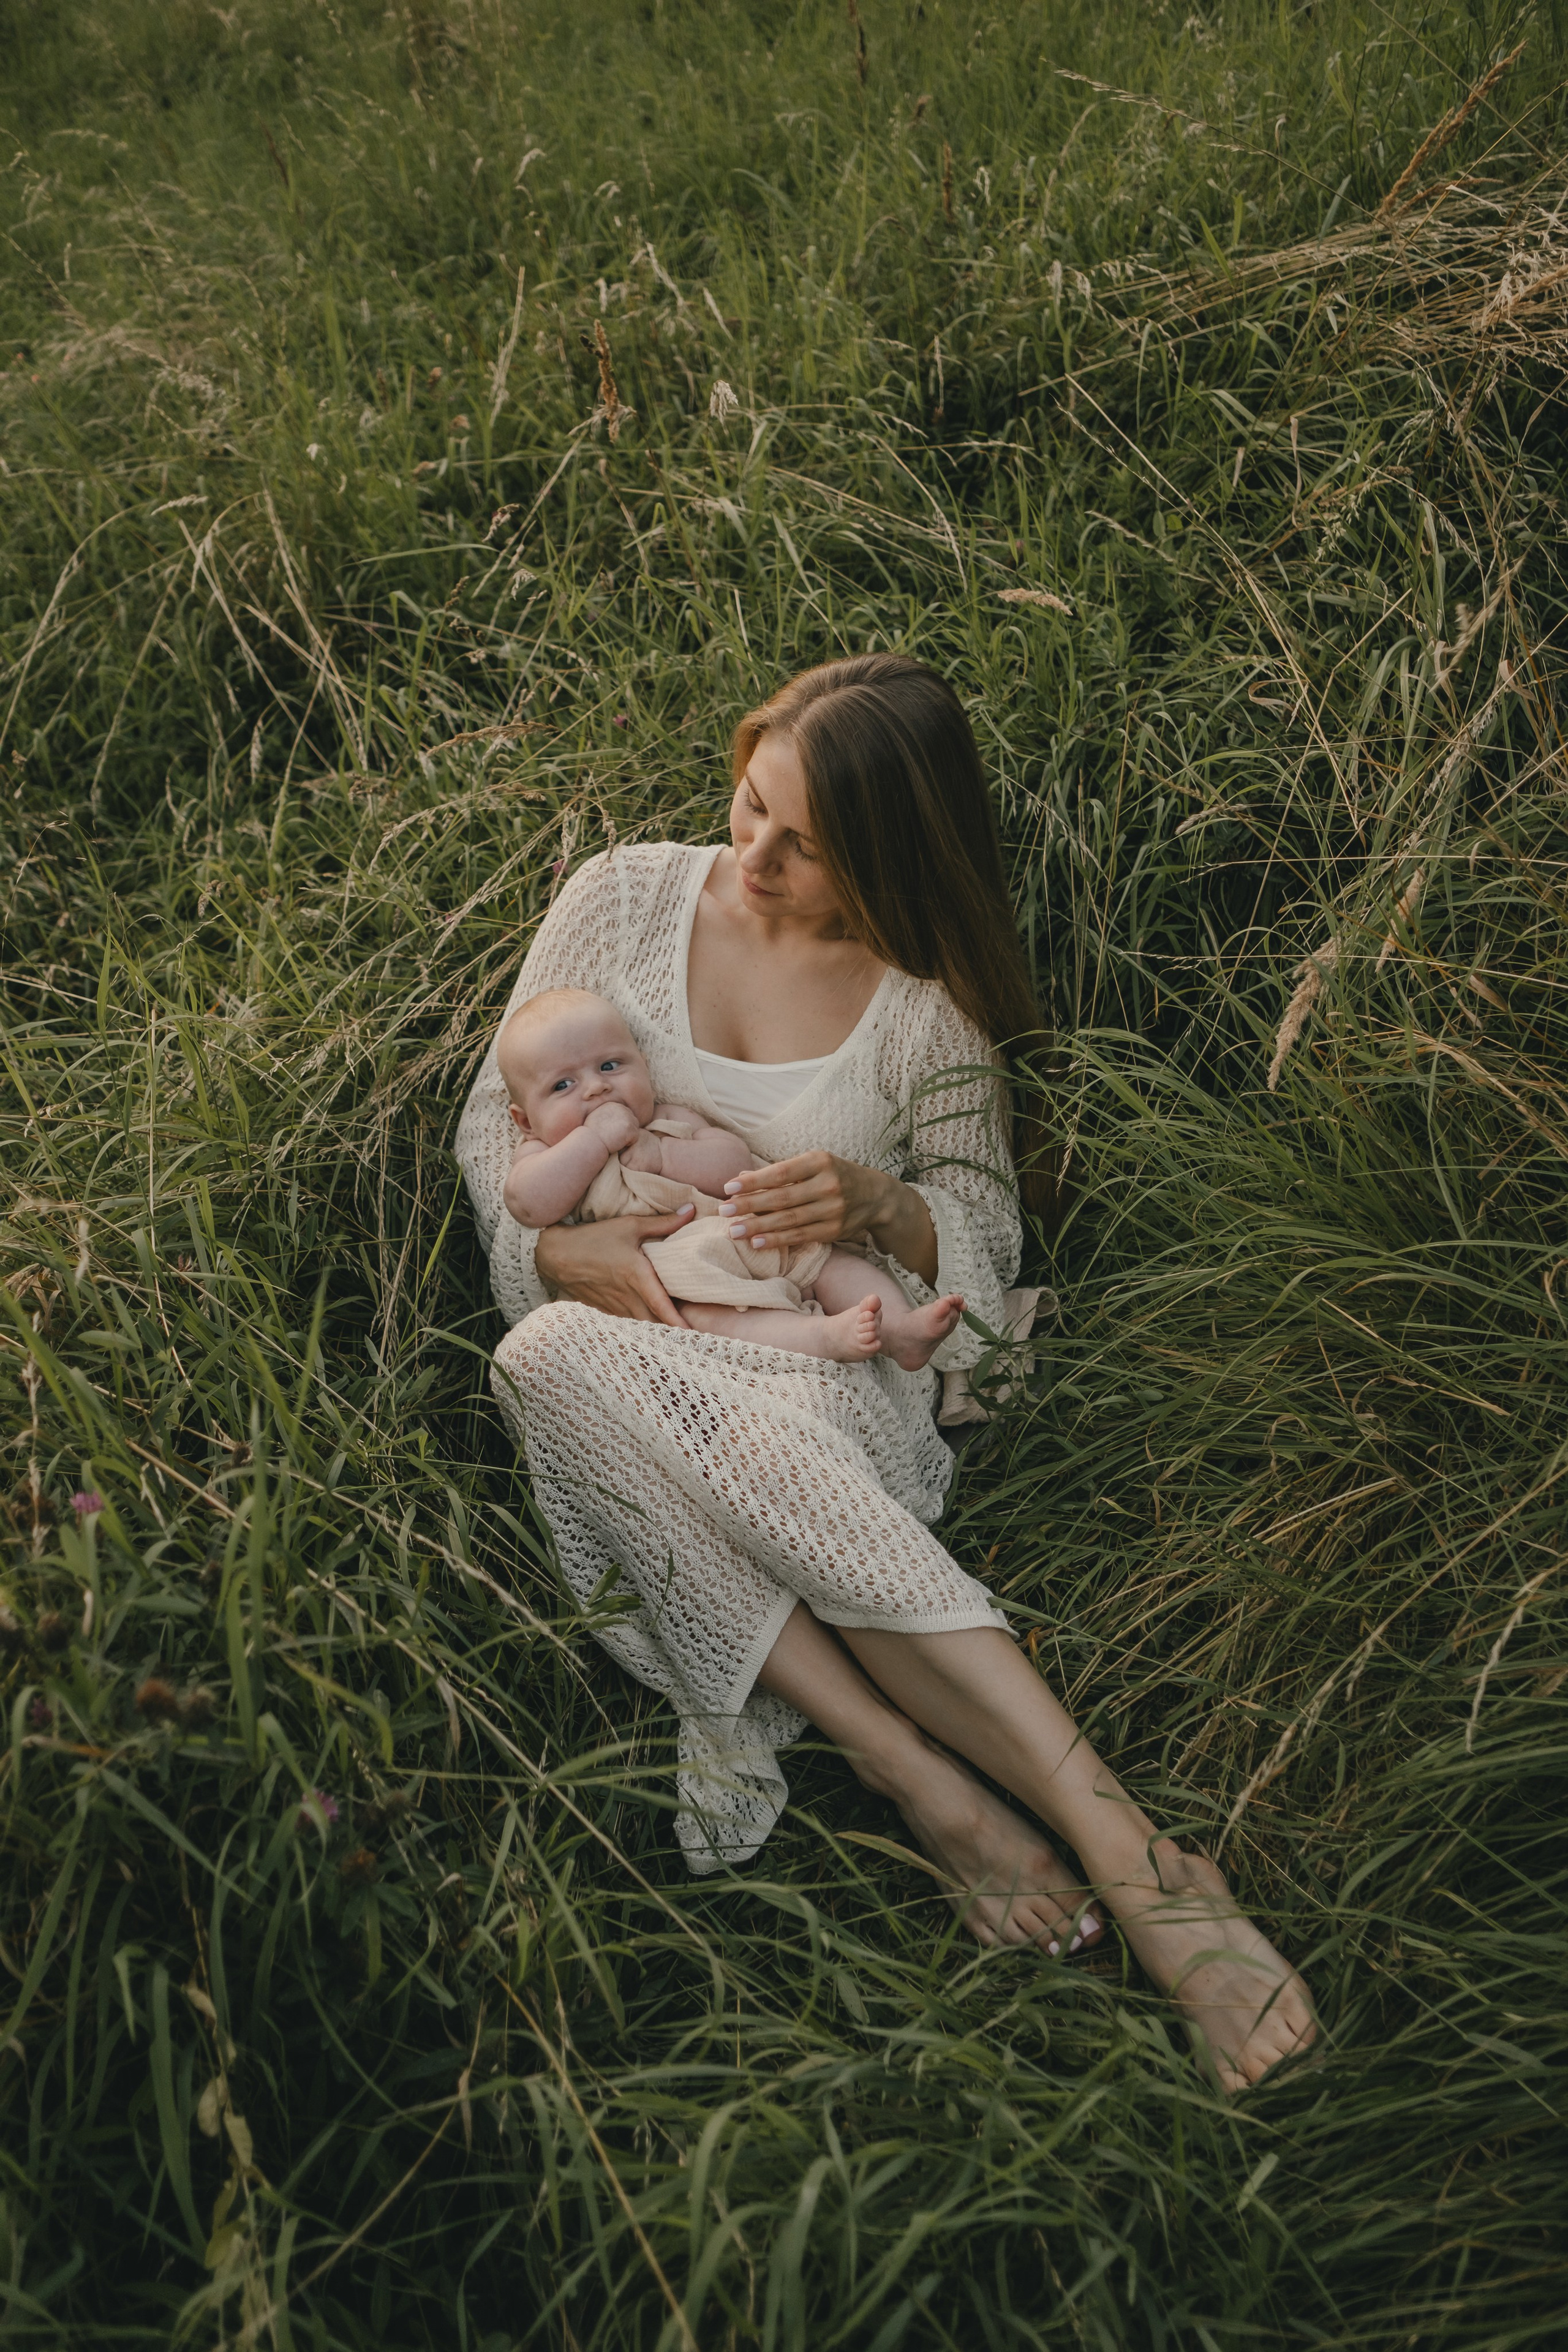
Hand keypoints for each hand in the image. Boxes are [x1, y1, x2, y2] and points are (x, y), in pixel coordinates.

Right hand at [534, 1207, 694, 1325]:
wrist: (556, 1255)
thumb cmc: (595, 1238)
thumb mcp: (630, 1225)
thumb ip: (663, 1223)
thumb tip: (691, 1211)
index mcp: (637, 1278)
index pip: (662, 1307)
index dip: (678, 1323)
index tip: (694, 1334)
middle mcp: (627, 1297)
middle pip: (655, 1324)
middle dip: (672, 1332)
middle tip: (693, 1337)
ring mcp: (615, 1308)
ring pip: (641, 1326)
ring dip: (657, 1330)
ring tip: (675, 1334)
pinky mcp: (605, 1311)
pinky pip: (628, 1323)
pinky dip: (640, 1326)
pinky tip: (649, 1325)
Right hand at [584, 1100, 641, 1152]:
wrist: (590, 1142)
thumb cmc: (591, 1134)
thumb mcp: (596, 1118)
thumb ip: (606, 1114)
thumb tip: (612, 1117)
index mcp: (613, 1105)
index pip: (625, 1115)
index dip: (619, 1125)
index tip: (610, 1131)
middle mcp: (621, 1108)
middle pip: (632, 1120)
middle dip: (625, 1130)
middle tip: (613, 1137)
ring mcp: (627, 1117)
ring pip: (634, 1129)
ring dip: (627, 1136)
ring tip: (615, 1140)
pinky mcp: (630, 1128)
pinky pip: (635, 1138)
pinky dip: (628, 1143)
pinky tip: (617, 1143)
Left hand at [722, 1151, 938, 1283]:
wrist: (876, 1196)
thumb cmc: (834, 1176)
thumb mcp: (812, 1165)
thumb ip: (779, 1173)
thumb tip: (739, 1179)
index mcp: (820, 1162)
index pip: (781, 1172)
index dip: (754, 1181)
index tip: (728, 1188)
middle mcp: (828, 1185)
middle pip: (782, 1198)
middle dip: (750, 1206)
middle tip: (723, 1211)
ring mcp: (833, 1209)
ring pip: (789, 1220)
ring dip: (758, 1227)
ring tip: (734, 1231)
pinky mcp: (834, 1230)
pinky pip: (800, 1236)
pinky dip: (777, 1240)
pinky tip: (757, 1243)